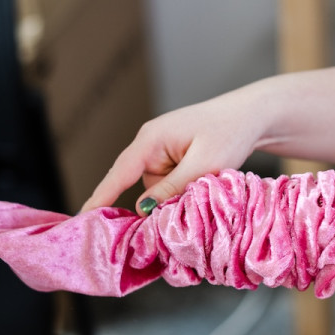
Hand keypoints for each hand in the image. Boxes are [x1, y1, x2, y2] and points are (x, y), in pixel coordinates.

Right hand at [81, 91, 267, 214]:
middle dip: (159, 203)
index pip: (118, 174)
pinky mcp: (173, 160)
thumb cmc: (230, 132)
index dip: (100, 198)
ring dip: (177, 197)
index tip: (81, 220)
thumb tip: (142, 210)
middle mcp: (150, 145)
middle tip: (186, 206)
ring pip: (158, 191)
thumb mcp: (204, 165)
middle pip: (140, 188)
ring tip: (207, 181)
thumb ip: (172, 189)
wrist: (252, 114)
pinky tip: (203, 182)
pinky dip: (183, 191)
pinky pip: (168, 186)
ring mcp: (161, 153)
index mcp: (151, 139)